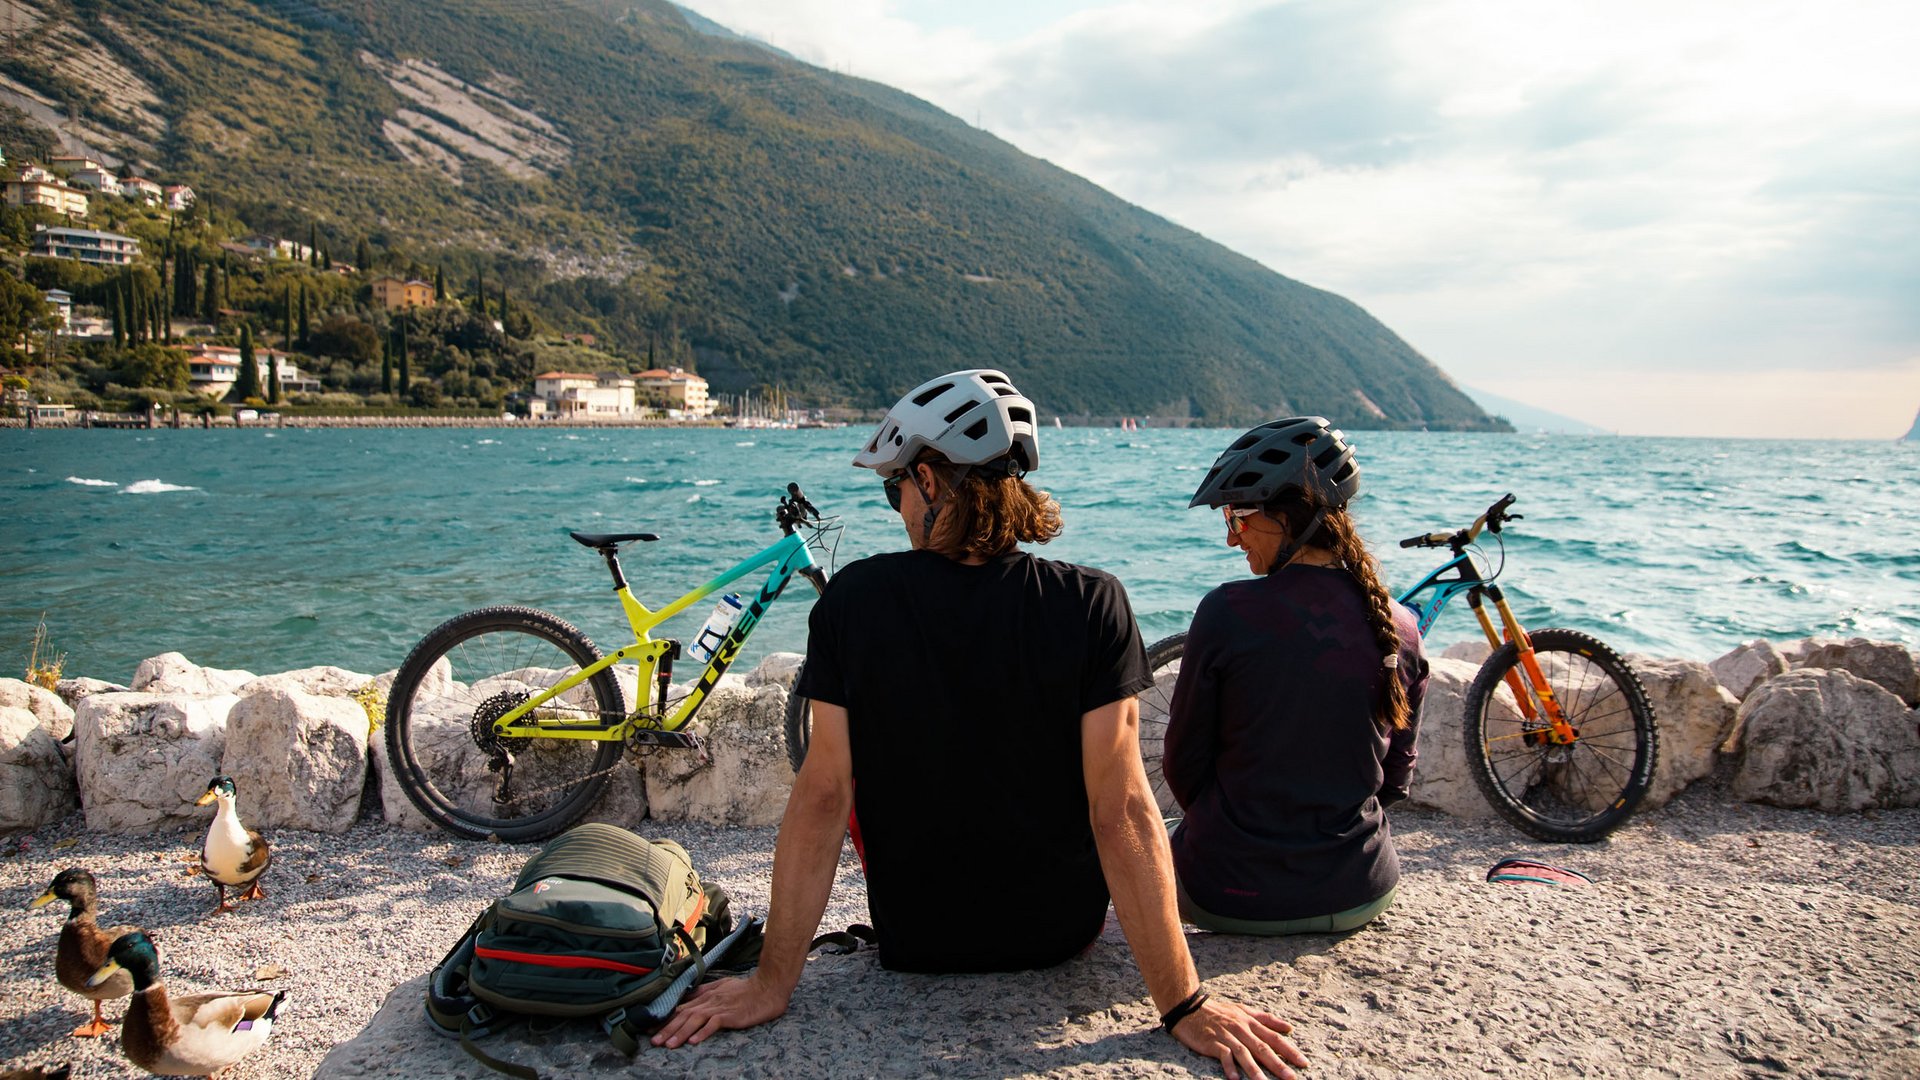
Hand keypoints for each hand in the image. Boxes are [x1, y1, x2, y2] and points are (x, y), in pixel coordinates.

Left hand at [650, 973, 791, 1048]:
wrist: (767, 987)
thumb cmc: (745, 989)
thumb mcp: (721, 986)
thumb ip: (704, 992)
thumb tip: (687, 998)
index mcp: (706, 996)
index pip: (681, 1009)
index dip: (665, 1019)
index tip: (650, 1029)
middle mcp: (709, 1001)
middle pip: (684, 1015)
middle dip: (667, 1029)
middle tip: (653, 1041)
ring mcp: (720, 1007)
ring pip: (695, 1020)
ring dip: (680, 1033)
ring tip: (669, 1045)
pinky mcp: (731, 1015)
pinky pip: (714, 1024)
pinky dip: (703, 1032)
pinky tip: (694, 1041)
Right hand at [1170, 996, 1309, 1079]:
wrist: (1189, 1007)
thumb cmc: (1218, 1011)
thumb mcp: (1244, 1010)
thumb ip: (1267, 1019)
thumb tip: (1289, 1027)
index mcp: (1250, 1022)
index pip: (1274, 1037)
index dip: (1289, 1050)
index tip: (1303, 1062)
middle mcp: (1241, 1029)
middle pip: (1262, 1048)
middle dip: (1278, 1064)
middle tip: (1291, 1077)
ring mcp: (1227, 1035)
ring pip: (1244, 1054)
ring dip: (1255, 1070)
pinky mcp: (1212, 1042)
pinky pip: (1223, 1055)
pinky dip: (1229, 1066)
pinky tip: (1235, 1079)